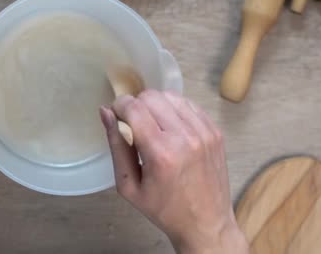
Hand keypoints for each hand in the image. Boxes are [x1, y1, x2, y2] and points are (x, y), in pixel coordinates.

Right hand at [99, 90, 247, 253]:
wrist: (206, 223)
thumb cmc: (164, 210)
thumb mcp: (129, 186)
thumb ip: (116, 145)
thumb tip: (105, 113)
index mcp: (161, 153)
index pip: (133, 107)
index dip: (119, 107)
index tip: (116, 118)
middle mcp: (185, 137)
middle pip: (151, 96)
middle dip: (136, 105)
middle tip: (134, 125)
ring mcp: (204, 132)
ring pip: (170, 95)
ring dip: (155, 105)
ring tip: (153, 126)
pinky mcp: (215, 131)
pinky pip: (189, 104)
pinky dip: (174, 110)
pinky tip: (170, 128)